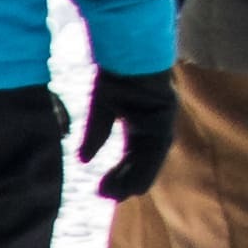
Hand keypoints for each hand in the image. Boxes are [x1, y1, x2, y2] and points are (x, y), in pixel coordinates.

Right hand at [81, 62, 180, 199]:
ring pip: (150, 160)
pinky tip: (134, 183)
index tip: (103, 188)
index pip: (134, 155)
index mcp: (141, 122)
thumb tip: (83, 161)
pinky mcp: (164, 119)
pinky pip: (156, 151)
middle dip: (125, 180)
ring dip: (133, 179)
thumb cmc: (116, 75)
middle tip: (106, 196)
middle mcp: (154, 126)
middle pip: (142, 161)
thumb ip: (95, 135)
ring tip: (115, 195)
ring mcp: (162, 123)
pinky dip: (144, 168)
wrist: (129, 51)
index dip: (121, 172)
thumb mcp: (101, 109)